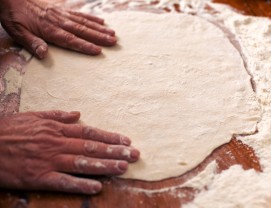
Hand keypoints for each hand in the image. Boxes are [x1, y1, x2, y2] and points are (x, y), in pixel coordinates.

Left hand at [0, 0, 115, 58]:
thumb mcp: (16, 31)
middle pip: (82, 30)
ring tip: (113, 33)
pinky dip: (91, 17)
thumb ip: (31, 43)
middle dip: (99, 37)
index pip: (70, 40)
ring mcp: (62, 14)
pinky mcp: (62, 9)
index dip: (84, 46)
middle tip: (114, 42)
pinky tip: (101, 20)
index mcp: (49, 30)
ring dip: (99, 28)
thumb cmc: (13, 15)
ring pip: (84, 22)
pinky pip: (79, 13)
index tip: (98, 51)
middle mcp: (59, 21)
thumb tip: (43, 55)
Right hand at [0, 110, 138, 193]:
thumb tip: (78, 114)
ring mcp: (48, 161)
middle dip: (115, 151)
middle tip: (135, 154)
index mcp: (56, 130)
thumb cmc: (9, 129)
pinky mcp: (38, 177)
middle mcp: (57, 144)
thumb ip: (57, 115)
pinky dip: (81, 184)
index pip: (89, 132)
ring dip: (105, 165)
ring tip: (124, 167)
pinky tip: (97, 186)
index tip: (126, 140)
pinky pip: (63, 182)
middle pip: (92, 147)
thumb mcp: (34, 116)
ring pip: (83, 163)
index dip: (110, 136)